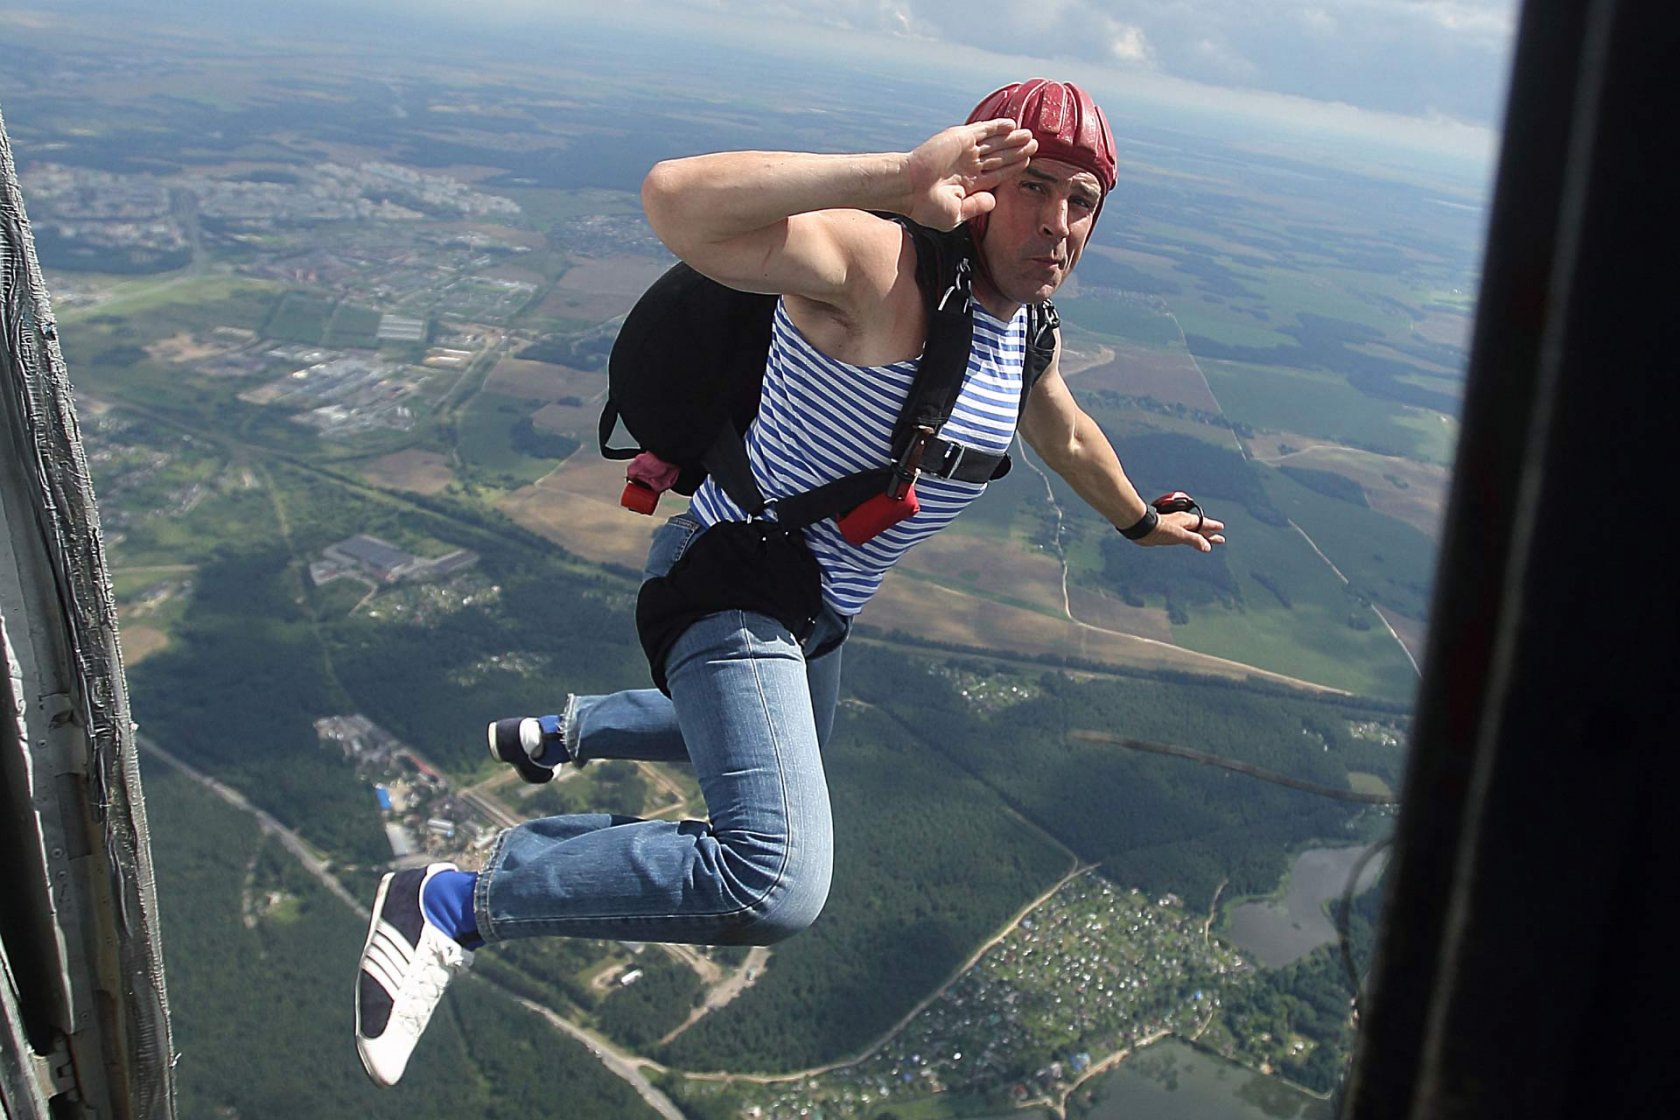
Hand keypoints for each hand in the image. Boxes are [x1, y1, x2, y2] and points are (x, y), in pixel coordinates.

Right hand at [902, 119, 1036, 230]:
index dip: (1012, 168)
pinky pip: (983, 130)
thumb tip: (994, 200)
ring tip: (1030, 136)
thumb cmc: (926, 206)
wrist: (908, 188)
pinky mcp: (959, 138)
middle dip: (1017, 151)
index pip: (996, 174)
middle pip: (999, 157)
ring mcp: (964, 150)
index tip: (1027, 163)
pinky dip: (997, 127)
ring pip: (995, 143)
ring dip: (1012, 139)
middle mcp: (967, 165)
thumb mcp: (956, 215)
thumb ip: (977, 207)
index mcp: (967, 184)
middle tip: (1035, 145)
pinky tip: (1012, 125)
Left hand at [1141, 511, 1225, 551]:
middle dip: (1210, 534)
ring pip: (1192, 532)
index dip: (1213, 527)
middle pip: (1200, 529)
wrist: (1142, 527)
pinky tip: (1188, 541)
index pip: (1204, 523)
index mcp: (1187, 520)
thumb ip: (1194, 540)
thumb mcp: (1180, 535)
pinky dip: (1190, 539)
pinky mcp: (1168, 533)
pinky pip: (1184, 536)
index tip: (1221, 528)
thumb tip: (1208, 547)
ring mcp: (1175, 527)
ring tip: (1207, 541)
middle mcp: (1182, 522)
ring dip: (1200, 536)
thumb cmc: (1160, 529)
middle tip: (1220, 539)